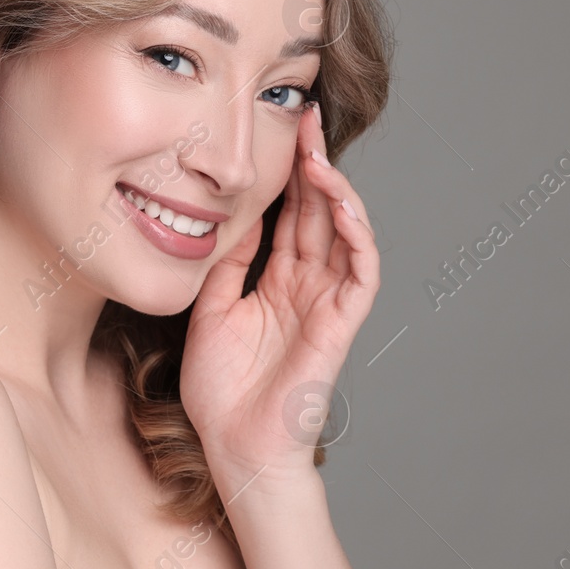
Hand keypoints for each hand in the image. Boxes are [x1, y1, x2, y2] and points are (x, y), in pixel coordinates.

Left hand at [179, 100, 379, 495]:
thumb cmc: (220, 391)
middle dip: (315, 167)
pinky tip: (340, 205)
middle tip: (307, 121)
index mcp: (276, 283)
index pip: (290, 216)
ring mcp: (327, 304)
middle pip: (318, 214)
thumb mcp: (209, 309)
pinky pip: (360, 272)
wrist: (234, 447)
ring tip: (320, 155)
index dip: (289, 176)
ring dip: (336, 193)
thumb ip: (227, 263)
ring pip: (345, 235)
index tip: (280, 133)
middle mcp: (306, 287)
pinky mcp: (341, 324)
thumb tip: (233, 215)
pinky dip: (356, 236)